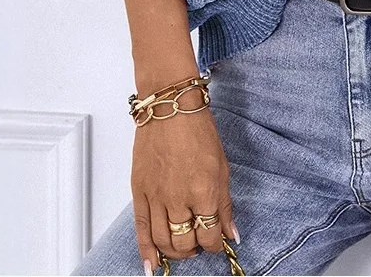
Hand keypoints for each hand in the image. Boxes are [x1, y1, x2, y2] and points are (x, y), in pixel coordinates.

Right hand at [131, 102, 238, 273]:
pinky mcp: (139, 193)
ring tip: (183, 250)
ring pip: (164, 240)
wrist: (170, 110)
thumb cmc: (198, 132)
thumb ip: (224, 204)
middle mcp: (179, 198)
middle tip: (200, 245)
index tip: (218, 242)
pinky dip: (146, 251)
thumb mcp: (222, 167)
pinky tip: (152, 264)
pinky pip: (141, 230)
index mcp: (204, 191)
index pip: (210, 234)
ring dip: (175, 252)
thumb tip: (230, 232)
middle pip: (186, 241)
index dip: (215, 244)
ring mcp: (157, 197)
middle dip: (196, 248)